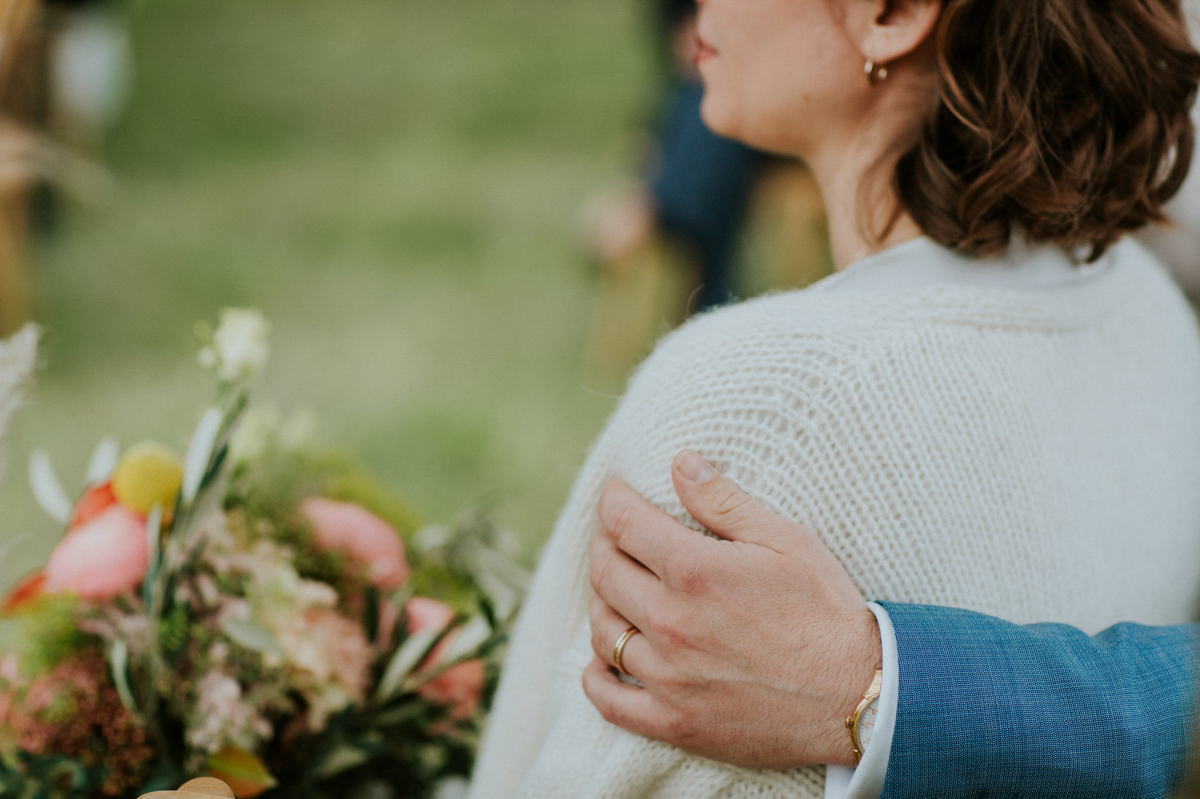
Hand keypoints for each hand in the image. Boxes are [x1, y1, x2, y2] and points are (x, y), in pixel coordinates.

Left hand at [583, 450, 880, 768]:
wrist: (858, 698)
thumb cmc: (827, 612)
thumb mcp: (786, 541)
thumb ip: (724, 501)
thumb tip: (680, 463)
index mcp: (695, 572)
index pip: (624, 524)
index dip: (614, 502)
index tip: (616, 495)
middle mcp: (672, 623)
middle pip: (604, 573)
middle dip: (606, 545)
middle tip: (619, 538)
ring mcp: (668, 677)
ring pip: (602, 631)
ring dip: (602, 603)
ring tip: (619, 591)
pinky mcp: (672, 722)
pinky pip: (609, 700)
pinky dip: (595, 678)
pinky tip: (600, 663)